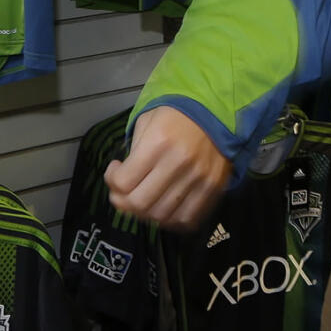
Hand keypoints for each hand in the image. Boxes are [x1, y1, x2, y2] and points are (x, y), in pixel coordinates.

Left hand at [104, 105, 231, 230]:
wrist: (218, 109)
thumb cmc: (176, 113)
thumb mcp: (147, 120)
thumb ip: (133, 152)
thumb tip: (122, 183)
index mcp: (158, 142)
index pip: (123, 181)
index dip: (112, 181)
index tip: (116, 170)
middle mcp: (178, 163)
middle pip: (140, 203)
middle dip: (124, 202)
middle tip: (125, 192)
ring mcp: (198, 178)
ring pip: (161, 215)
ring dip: (146, 213)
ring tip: (145, 199)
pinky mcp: (213, 188)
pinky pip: (187, 218)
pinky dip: (171, 221)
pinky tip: (165, 208)